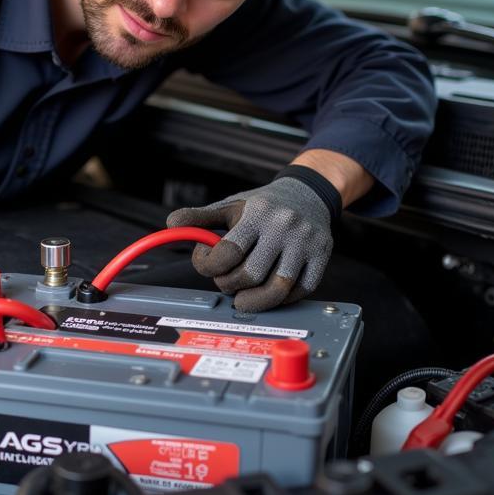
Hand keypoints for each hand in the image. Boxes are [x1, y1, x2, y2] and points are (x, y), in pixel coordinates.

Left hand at [166, 174, 336, 310]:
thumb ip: (200, 218)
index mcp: (257, 214)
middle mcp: (283, 227)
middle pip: (250, 274)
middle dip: (229, 284)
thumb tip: (171, 223)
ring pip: (277, 288)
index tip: (207, 265)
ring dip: (254, 301)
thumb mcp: (230, 205)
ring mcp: (305, 243)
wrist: (308, 193)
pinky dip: (281, 300)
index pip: (228, 252)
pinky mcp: (322, 257)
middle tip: (226, 281)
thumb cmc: (264, 205)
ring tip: (242, 297)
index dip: (209, 267)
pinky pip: (300, 291)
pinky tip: (267, 292)